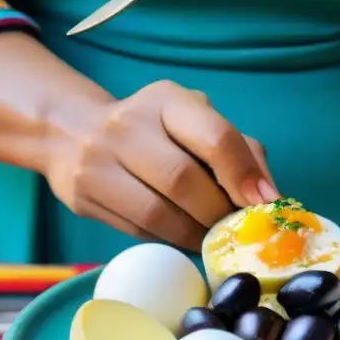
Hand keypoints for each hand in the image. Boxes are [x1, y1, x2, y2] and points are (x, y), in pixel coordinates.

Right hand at [47, 80, 279, 250]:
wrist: (71, 132)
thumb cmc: (153, 129)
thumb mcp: (194, 121)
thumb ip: (238, 149)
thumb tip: (268, 196)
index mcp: (166, 100)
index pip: (214, 136)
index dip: (243, 174)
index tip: (264, 203)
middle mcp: (128, 125)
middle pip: (184, 181)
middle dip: (217, 213)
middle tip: (235, 229)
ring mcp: (98, 161)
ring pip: (158, 213)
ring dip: (194, 234)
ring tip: (211, 238)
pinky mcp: (83, 196)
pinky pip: (137, 229)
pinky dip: (168, 240)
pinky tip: (181, 237)